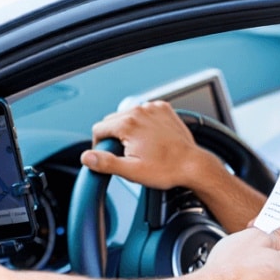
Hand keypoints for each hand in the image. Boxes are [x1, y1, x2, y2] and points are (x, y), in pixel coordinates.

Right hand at [82, 100, 221, 190]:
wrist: (192, 165)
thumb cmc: (166, 169)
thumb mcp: (131, 172)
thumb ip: (106, 162)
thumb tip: (86, 157)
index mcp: (128, 124)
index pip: (98, 129)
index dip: (99, 145)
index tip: (108, 156)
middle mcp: (139, 111)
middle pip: (112, 121)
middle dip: (113, 137)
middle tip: (126, 154)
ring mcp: (153, 108)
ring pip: (128, 115)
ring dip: (128, 129)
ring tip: (140, 147)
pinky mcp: (163, 109)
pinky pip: (144, 112)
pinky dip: (143, 122)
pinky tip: (151, 138)